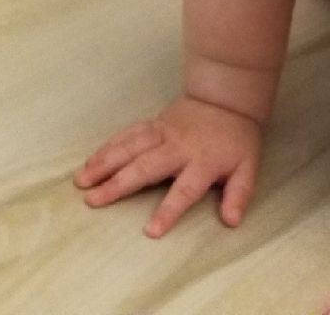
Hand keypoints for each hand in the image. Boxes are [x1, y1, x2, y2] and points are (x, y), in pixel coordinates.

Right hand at [74, 96, 263, 236]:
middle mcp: (178, 147)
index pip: (185, 190)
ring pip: (129, 147)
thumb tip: (231, 221)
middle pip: (145, 167)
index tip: (150, 231)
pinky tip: (91, 160)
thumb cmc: (236, 139)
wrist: (226, 98)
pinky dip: (108, 147)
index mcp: (202, 162)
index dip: (169, 210)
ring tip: (82, 181)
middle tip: (93, 200)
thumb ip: (239, 194)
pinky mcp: (153, 124)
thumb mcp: (247, 168)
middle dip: (118, 184)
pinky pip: (127, 135)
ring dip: (104, 163)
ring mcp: (162, 133)